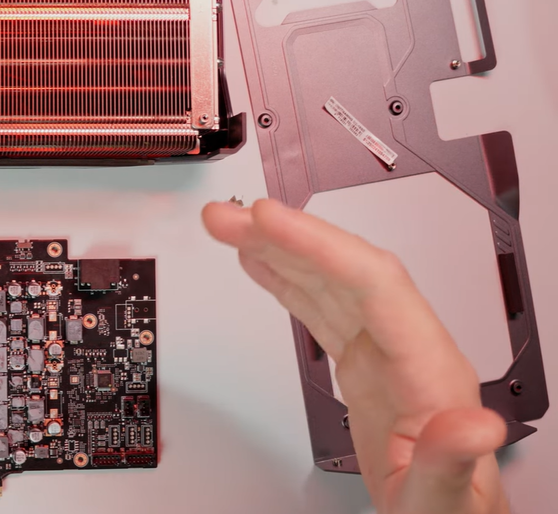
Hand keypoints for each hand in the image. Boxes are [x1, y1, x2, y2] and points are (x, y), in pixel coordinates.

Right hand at [202, 199, 507, 513]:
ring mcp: (384, 351)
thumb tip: (475, 425)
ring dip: (276, 249)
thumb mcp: (442, 498)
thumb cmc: (447, 510)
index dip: (316, 244)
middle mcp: (406, 346)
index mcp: (428, 368)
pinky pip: (320, 307)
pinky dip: (286, 280)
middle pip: (344, 269)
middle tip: (226, 217)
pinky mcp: (363, 362)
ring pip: (327, 281)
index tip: (267, 220)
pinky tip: (259, 263)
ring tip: (226, 227)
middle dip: (284, 234)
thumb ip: (451, 460)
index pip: (372, 284)